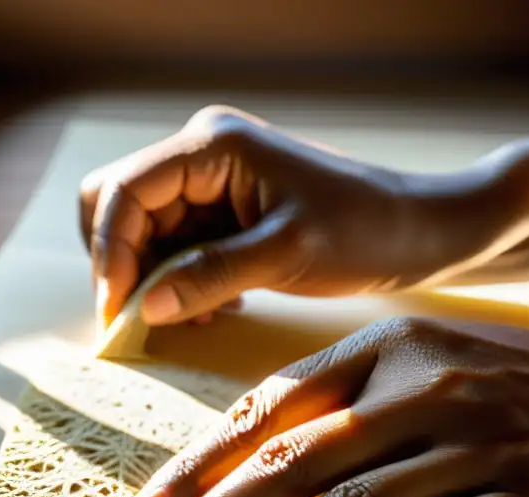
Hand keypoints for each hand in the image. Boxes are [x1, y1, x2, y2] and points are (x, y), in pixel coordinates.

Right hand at [79, 106, 487, 328]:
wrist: (418, 230)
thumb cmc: (362, 231)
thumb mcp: (284, 257)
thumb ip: (210, 277)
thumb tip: (144, 309)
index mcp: (211, 145)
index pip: (124, 192)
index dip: (110, 253)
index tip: (119, 312)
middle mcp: (203, 155)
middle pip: (122, 206)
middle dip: (126, 264)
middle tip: (144, 318)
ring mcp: (215, 183)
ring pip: (149, 233)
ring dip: (158, 279)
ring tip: (197, 317)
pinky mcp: (230, 212)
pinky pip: (180, 246)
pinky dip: (184, 281)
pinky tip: (216, 309)